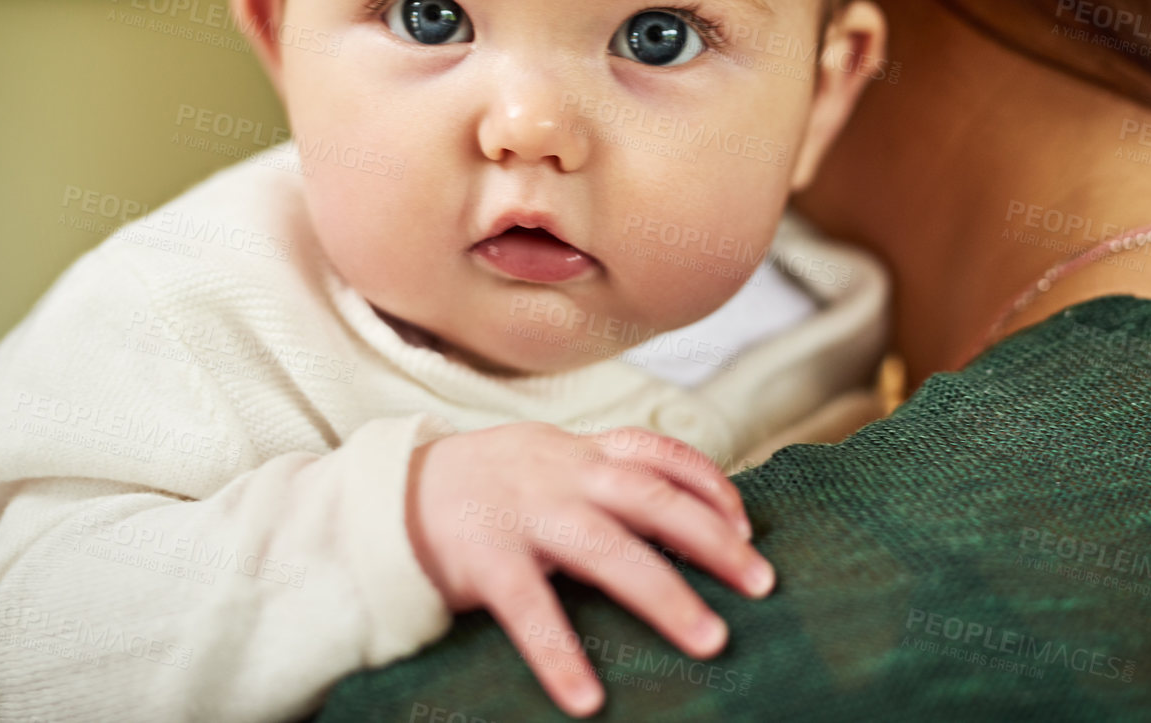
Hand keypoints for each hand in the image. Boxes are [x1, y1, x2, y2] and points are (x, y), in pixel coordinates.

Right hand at [404, 423, 775, 716]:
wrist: (388, 494)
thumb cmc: (485, 488)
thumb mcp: (546, 463)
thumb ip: (602, 479)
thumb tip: (684, 517)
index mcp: (578, 452)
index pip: (658, 452)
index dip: (710, 483)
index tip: (747, 523)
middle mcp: (560, 474)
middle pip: (653, 498)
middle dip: (713, 539)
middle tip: (761, 583)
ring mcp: (524, 514)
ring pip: (608, 550)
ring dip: (665, 595)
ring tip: (710, 640)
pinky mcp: (484, 558)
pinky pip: (529, 610)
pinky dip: (560, 654)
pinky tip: (586, 699)